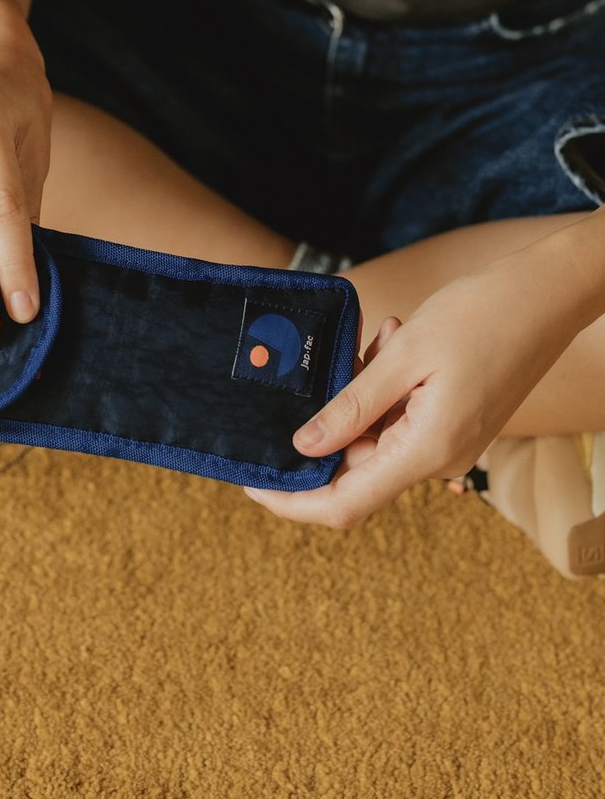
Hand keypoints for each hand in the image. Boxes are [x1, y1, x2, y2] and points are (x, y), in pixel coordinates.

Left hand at [243, 243, 585, 526]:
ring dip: (360, 394)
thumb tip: (303, 447)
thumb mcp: (405, 355)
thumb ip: (351, 406)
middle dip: (329, 421)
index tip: (251, 482)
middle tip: (338, 358)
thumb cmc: (483, 314)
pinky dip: (383, 388)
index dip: (291, 501)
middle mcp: (439, 459)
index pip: (343, 503)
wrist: (548, 295)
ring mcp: (449, 444)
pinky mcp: (453, 424)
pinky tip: (393, 343)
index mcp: (426, 450)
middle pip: (356, 469)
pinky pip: (399, 420)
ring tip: (380, 339)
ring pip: (375, 437)